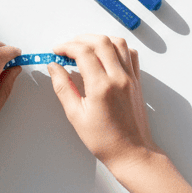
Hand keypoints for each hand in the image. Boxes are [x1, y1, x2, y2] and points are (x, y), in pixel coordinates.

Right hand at [47, 35, 158, 176]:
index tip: (57, 51)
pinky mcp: (137, 80)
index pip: (83, 52)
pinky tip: (107, 54)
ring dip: (99, 39)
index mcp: (101, 87)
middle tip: (68, 47)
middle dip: (81, 39)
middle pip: (100, 42)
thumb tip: (54, 67)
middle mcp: (118, 77)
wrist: (132, 153)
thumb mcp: (76, 116)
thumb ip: (63, 87)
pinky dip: (118, 47)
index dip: (67, 47)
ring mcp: (130, 77)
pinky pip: (131, 53)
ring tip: (86, 47)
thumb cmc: (104, 140)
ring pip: (118, 43)